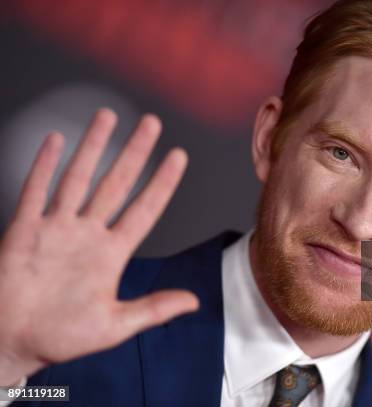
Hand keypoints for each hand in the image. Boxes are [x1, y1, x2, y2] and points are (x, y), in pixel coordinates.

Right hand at [0, 109, 198, 384]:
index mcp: (112, 254)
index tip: (178, 157)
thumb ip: (153, 309)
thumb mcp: (115, 325)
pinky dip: (44, 165)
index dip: (162, 183)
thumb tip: (193, 301)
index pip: (145, 209)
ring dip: (93, 147)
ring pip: (78, 178)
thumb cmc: (61, 336)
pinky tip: (57, 140)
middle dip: (135, 153)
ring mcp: (57, 228)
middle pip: (116, 184)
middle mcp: (88, 234)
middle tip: (151, 123)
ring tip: (108, 117)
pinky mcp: (25, 230)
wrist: (11, 341)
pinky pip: (36, 190)